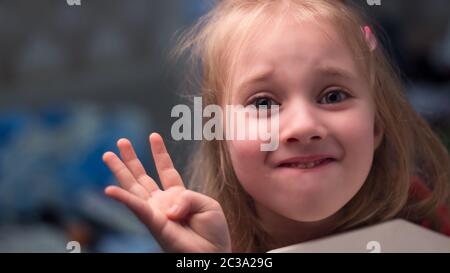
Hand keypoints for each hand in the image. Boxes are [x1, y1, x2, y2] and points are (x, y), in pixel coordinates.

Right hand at [102, 133, 230, 252]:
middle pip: (142, 177)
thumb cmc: (213, 232)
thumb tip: (166, 207)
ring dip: (120, 171)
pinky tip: (108, 189)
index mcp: (178, 195)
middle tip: (121, 141)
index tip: (154, 136)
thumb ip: (188, 198)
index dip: (159, 153)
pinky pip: (136, 209)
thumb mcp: (207, 205)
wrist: (213, 254)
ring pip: (133, 188)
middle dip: (131, 159)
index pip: (166, 170)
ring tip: (107, 154)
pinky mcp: (154, 224)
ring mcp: (155, 213)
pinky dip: (122, 199)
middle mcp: (162, 202)